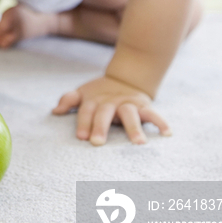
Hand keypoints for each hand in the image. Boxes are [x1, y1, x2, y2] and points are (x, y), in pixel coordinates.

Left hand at [52, 75, 171, 145]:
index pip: (86, 110)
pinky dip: (160, 122)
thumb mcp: (83, 94)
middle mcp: (110, 101)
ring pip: (130, 113)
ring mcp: (127, 103)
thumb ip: (69, 100)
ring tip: (139, 143)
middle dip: (101, 126)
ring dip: (134, 128)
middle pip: (105, 112)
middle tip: (97, 143)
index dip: (83, 122)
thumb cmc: (99, 94)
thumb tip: (55, 110)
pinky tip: (167, 134)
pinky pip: (153, 113)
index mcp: (94, 100)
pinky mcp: (143, 105)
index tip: (82, 137)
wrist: (125, 79)